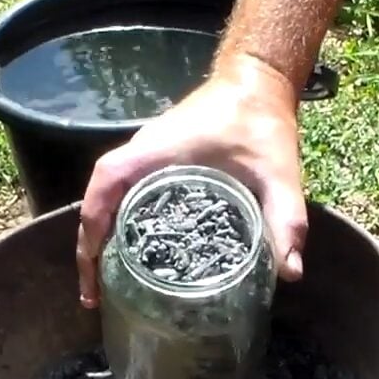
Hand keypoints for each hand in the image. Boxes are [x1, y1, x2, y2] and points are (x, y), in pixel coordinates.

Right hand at [76, 55, 308, 307]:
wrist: (257, 82)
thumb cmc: (260, 121)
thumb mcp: (277, 172)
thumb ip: (285, 218)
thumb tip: (288, 272)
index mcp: (154, 153)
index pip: (104, 189)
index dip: (92, 233)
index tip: (94, 273)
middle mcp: (139, 154)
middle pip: (96, 202)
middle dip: (89, 249)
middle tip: (95, 296)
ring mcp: (144, 157)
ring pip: (106, 200)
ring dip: (99, 238)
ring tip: (105, 284)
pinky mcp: (155, 162)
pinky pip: (123, 195)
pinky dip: (117, 225)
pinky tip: (133, 256)